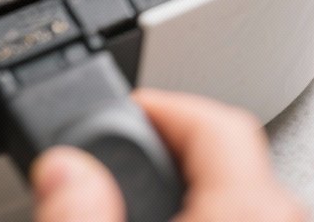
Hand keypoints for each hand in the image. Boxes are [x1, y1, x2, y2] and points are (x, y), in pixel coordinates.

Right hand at [31, 89, 307, 221]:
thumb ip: (79, 213)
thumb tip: (63, 167)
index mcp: (245, 213)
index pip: (213, 121)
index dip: (156, 103)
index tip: (115, 108)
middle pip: (236, 155)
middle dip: (175, 145)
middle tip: (123, 155)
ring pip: (250, 197)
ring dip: (198, 186)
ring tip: (144, 194)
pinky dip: (214, 215)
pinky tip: (176, 221)